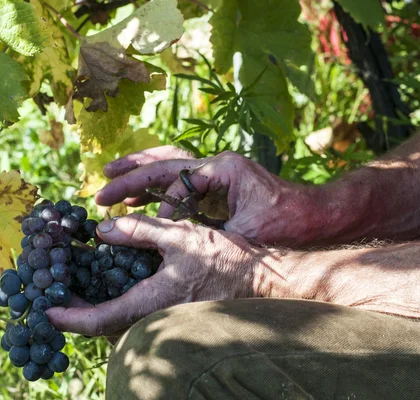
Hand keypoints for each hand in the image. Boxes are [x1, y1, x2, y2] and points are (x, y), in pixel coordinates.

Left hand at [46, 213, 269, 335]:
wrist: (260, 278)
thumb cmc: (225, 259)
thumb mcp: (180, 236)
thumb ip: (138, 231)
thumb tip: (101, 230)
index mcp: (151, 302)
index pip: (99, 320)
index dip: (69, 317)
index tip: (46, 310)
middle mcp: (153, 316)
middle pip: (102, 325)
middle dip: (75, 312)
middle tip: (53, 292)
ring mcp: (162, 316)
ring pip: (117, 321)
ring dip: (92, 307)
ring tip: (73, 285)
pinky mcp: (169, 310)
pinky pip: (132, 313)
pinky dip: (113, 301)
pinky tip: (108, 280)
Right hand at [96, 146, 328, 246]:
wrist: (317, 216)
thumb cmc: (289, 222)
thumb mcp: (248, 232)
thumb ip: (211, 236)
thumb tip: (175, 245)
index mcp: (223, 168)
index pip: (178, 181)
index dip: (163, 206)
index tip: (153, 228)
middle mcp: (217, 164)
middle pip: (164, 162)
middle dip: (132, 174)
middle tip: (102, 186)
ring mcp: (216, 173)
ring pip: (169, 164)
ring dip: (140, 170)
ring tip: (109, 175)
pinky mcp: (217, 186)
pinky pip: (179, 179)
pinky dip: (157, 185)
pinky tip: (140, 195)